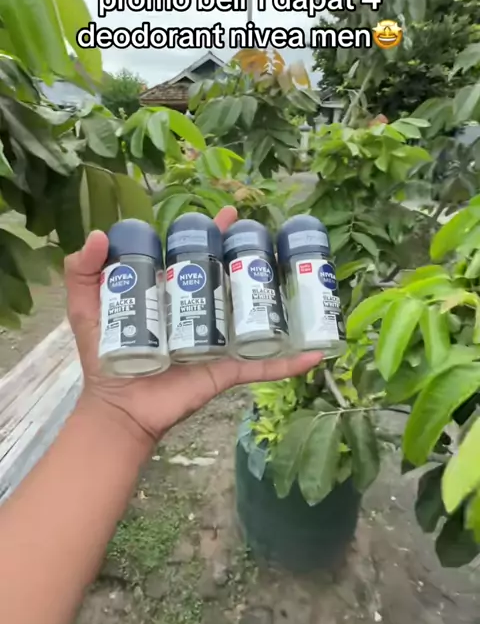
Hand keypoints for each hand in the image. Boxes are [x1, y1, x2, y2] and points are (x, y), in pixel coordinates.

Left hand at [65, 207, 321, 449]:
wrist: (119, 408)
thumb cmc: (102, 360)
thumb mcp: (85, 309)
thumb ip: (81, 272)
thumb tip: (98, 235)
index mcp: (170, 296)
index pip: (194, 258)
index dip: (210, 236)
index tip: (228, 215)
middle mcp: (198, 313)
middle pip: (229, 279)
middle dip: (249, 256)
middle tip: (266, 235)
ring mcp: (217, 341)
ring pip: (254, 315)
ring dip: (279, 298)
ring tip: (301, 274)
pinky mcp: (227, 369)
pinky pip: (263, 366)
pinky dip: (290, 363)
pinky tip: (316, 354)